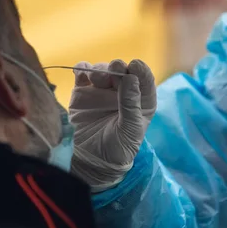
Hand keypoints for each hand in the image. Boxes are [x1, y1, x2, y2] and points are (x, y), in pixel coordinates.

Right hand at [69, 59, 156, 191]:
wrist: (91, 162)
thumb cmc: (117, 149)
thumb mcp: (129, 130)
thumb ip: (130, 104)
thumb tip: (131, 78)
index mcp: (141, 102)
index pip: (144, 80)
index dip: (141, 70)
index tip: (135, 65)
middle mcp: (123, 93)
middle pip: (123, 72)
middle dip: (119, 67)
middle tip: (115, 68)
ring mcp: (102, 91)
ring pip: (103, 70)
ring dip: (101, 70)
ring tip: (97, 78)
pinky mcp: (83, 92)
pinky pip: (83, 74)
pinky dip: (82, 69)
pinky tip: (81, 73)